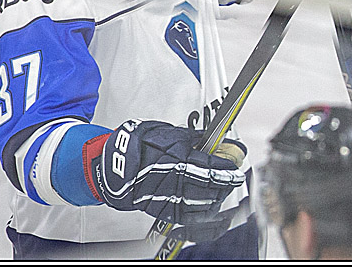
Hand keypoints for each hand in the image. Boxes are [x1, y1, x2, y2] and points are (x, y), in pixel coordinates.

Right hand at [83, 120, 245, 229]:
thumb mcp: (172, 134)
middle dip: (226, 183)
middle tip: (234, 179)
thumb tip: (216, 139)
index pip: (211, 167)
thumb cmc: (142, 146)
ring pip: (202, 203)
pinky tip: (210, 206)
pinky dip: (203, 213)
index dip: (227, 169)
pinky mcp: (162, 210)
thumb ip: (196, 139)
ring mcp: (168, 197)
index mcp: (178, 159)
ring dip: (217, 197)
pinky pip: (188, 216)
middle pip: (210, 186)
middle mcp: (175, 180)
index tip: (236, 169)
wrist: (116, 166)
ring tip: (224, 190)